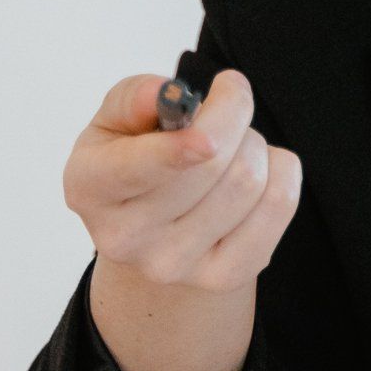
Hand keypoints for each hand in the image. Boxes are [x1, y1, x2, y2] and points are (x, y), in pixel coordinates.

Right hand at [68, 70, 301, 297]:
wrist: (153, 230)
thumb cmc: (136, 156)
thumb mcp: (117, 120)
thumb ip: (135, 97)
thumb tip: (164, 93)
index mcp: (89, 187)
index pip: (133, 170)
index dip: (175, 152)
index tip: (206, 137)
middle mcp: (124, 237)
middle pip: (210, 165)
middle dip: (232, 114)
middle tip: (228, 101)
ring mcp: (173, 265)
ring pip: (249, 181)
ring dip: (254, 144)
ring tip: (232, 147)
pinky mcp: (223, 277)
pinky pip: (279, 204)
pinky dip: (281, 170)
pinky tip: (258, 171)